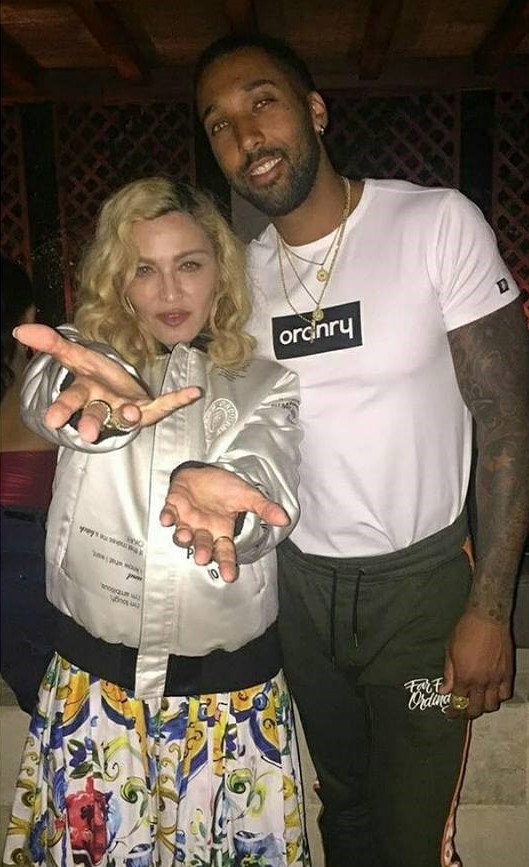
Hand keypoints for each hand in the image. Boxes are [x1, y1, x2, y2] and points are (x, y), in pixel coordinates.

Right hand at [15, 324, 200, 441]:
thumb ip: (50, 343)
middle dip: (90, 423)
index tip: (52, 420)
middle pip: (94, 415)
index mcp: (85, 393)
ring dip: (129, 414)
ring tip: (131, 412)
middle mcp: (104, 405)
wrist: (118, 394)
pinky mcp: (149, 410)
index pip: (70, 399)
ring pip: (126, 415)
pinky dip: (179, 399)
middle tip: (86, 434)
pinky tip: (194, 392)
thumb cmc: (95, 377)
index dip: (62, 409)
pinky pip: (164, 405)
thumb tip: (19, 328)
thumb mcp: (74, 357)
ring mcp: (127, 409)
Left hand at [160, 465, 289, 582]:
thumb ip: (264, 508)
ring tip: (186, 536)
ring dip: (183, 537)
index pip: (225, 551)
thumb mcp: (247, 496)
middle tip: (202, 558)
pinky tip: (167, 518)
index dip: (227, 563)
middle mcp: (203, 530)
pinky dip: (166, 517)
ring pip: (182, 535)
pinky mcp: (173, 507)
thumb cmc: (225, 487)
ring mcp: (186, 520)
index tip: (230, 576)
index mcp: (221, 531)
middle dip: (201, 552)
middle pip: (201, 546)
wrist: (204, 472)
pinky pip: (168, 515)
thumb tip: (285, 519)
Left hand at [438, 609, 513, 718]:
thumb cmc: (465, 630)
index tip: (450, 715)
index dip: (453, 712)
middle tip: (463, 712)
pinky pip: (506, 694)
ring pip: (492, 705)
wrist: (487, 618)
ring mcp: (496, 679)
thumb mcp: (450, 650)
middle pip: (475, 708)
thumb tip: (443, 690)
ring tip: (478, 703)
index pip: (457, 702)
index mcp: (464, 676)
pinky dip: (499, 697)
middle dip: (467, 714)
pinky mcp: (507, 673)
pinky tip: (493, 693)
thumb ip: (448, 673)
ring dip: (484, 707)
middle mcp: (481, 681)